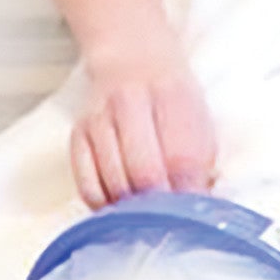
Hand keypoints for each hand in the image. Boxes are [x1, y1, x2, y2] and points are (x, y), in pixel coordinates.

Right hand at [68, 57, 217, 208]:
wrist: (130, 58)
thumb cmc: (171, 98)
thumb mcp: (198, 117)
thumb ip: (202, 160)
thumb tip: (199, 206)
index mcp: (171, 95)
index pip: (181, 156)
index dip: (187, 193)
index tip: (192, 214)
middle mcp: (130, 102)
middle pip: (144, 173)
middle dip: (160, 206)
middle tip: (168, 220)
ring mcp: (99, 119)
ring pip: (114, 183)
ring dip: (132, 209)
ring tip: (145, 215)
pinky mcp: (77, 135)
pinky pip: (86, 184)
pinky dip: (104, 204)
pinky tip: (118, 207)